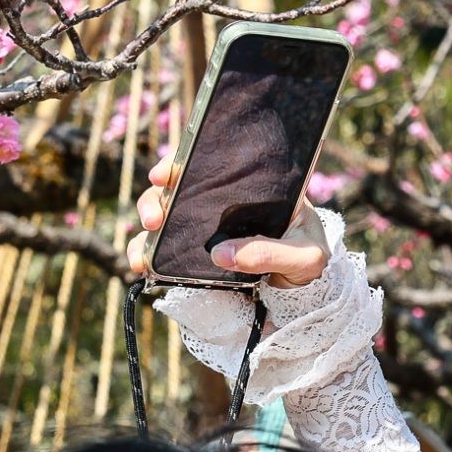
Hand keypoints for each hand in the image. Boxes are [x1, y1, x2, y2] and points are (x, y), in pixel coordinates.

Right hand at [126, 157, 330, 288]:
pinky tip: (141, 266)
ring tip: (142, 253)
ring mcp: (206, 230)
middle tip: (154, 218)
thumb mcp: (305, 256)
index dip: (183, 162)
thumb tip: (221, 254)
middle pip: (177, 189)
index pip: (211, 163)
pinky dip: (148, 256)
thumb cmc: (311, 259)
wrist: (307, 290)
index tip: (168, 173)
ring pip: (165, 218)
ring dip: (146, 230)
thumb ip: (270, 253)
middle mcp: (222, 204)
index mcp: (250, 188)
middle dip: (155, 199)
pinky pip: (165, 251)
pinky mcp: (197, 257)